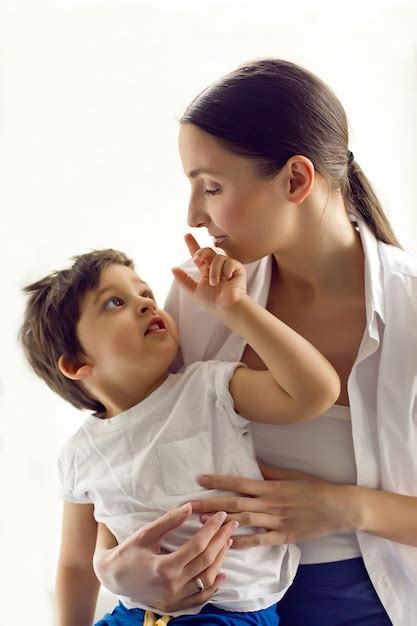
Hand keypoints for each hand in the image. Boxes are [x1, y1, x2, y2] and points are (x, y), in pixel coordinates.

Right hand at [93, 504, 237, 612]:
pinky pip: (200, 598)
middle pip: (206, 562)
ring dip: (220, 560)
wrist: (113, 578)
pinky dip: (213, 586)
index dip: (212, 529)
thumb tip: (190, 507)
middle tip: (231, 524)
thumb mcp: (146, 533)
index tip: (220, 515)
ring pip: (207, 580)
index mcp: (164, 567)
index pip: (198, 545)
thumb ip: (169, 521)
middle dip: (221, 540)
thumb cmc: (128, 552)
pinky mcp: (174, 605)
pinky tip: (222, 573)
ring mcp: (174, 599)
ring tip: (227, 542)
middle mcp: (172, 586)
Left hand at [172, 233, 246, 311]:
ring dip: (214, 272)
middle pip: (207, 251)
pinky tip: (228, 279)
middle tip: (196, 260)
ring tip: (215, 283)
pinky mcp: (237, 267)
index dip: (192, 245)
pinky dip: (226, 270)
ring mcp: (227, 266)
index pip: (198, 255)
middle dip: (200, 252)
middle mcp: (216, 266)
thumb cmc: (212, 301)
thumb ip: (184, 280)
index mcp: (206, 270)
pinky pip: (229, 262)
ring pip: (217, 258)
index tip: (186, 235)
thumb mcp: (194, 290)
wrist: (226, 305)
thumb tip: (172, 268)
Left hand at [190, 463, 357, 547]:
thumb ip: (269, 471)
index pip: (239, 482)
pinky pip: (258, 541)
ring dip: (220, 521)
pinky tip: (226, 542)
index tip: (200, 479)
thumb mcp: (290, 475)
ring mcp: (275, 522)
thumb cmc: (313, 488)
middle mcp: (269, 504)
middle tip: (189, 504)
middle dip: (210, 504)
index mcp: (269, 487)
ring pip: (242, 522)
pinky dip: (242, 542)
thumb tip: (252, 462)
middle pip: (234, 503)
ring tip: (200, 522)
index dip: (218, 481)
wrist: (337, 507)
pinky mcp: (282, 537)